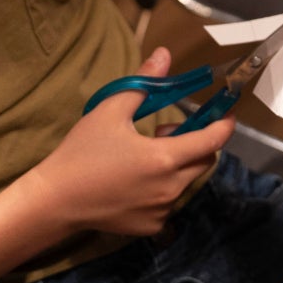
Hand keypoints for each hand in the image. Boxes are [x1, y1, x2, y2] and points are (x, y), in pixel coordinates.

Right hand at [19, 48, 234, 237]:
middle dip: (196, 143)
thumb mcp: (110, 111)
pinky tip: (135, 180)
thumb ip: (143, 83)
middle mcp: (170, 189)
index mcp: (164, 159)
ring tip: (146, 153)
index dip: (223, 126)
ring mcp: (162, 212)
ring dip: (178, 165)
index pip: (211, 141)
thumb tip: (164, 55)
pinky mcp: (151, 227)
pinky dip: (163, 188)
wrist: (55, 200)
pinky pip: (169, 203)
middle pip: (203, 162)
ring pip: (186, 182)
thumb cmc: (82, 153)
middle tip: (167, 131)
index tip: (226, 115)